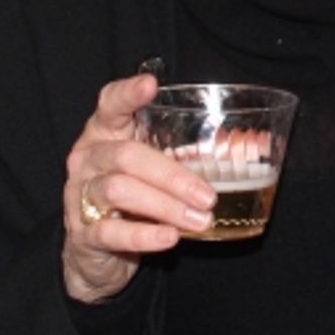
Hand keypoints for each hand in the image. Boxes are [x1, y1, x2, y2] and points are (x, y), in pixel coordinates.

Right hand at [62, 74, 216, 303]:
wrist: (94, 250)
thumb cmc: (133, 195)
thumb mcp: (153, 165)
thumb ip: (185, 151)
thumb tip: (255, 145)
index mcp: (105, 132)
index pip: (110, 104)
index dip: (128, 93)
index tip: (151, 84)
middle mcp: (88, 158)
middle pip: (126, 155)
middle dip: (172, 175)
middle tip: (208, 196)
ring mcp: (79, 195)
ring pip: (119, 191)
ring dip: (166, 206)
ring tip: (200, 219)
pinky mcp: (82, 234)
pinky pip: (112, 232)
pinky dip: (145, 235)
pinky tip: (170, 237)